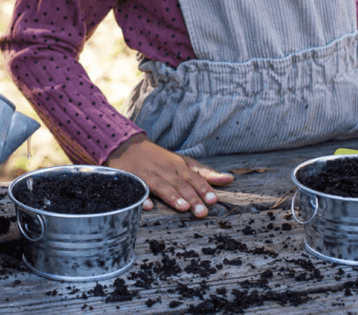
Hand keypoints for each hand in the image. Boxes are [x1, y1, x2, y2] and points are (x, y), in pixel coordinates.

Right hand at [106, 134, 233, 217]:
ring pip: (162, 186)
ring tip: (183, 208)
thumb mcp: (182, 162)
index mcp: (178, 166)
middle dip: (191, 197)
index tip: (213, 200)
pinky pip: (138, 189)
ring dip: (172, 197)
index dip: (203, 188)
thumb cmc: (160, 158)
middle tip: (202, 212)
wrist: (127, 145)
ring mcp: (149, 175)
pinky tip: (148, 206)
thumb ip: (204, 173)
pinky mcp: (133, 179)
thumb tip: (229, 179)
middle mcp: (165, 170)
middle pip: (180, 184)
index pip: (193, 177)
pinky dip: (143, 197)